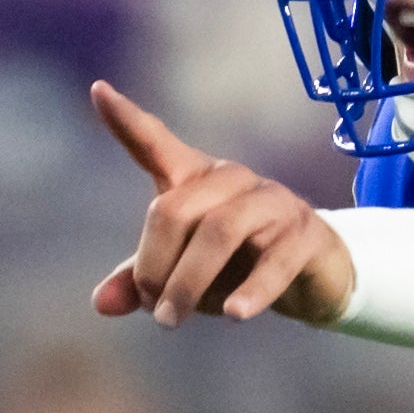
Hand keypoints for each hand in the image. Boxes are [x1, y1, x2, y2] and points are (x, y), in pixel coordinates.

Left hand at [90, 84, 356, 329]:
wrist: (314, 280)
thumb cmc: (238, 265)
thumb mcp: (184, 274)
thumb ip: (142, 282)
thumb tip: (101, 304)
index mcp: (197, 178)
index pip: (156, 143)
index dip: (127, 120)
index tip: (99, 92)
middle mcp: (233, 180)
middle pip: (175, 210)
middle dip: (154, 266)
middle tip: (153, 310)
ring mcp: (274, 202)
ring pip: (220, 232)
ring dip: (189, 283)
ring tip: (172, 320)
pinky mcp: (307, 234)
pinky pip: (274, 261)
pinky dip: (251, 290)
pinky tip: (234, 315)